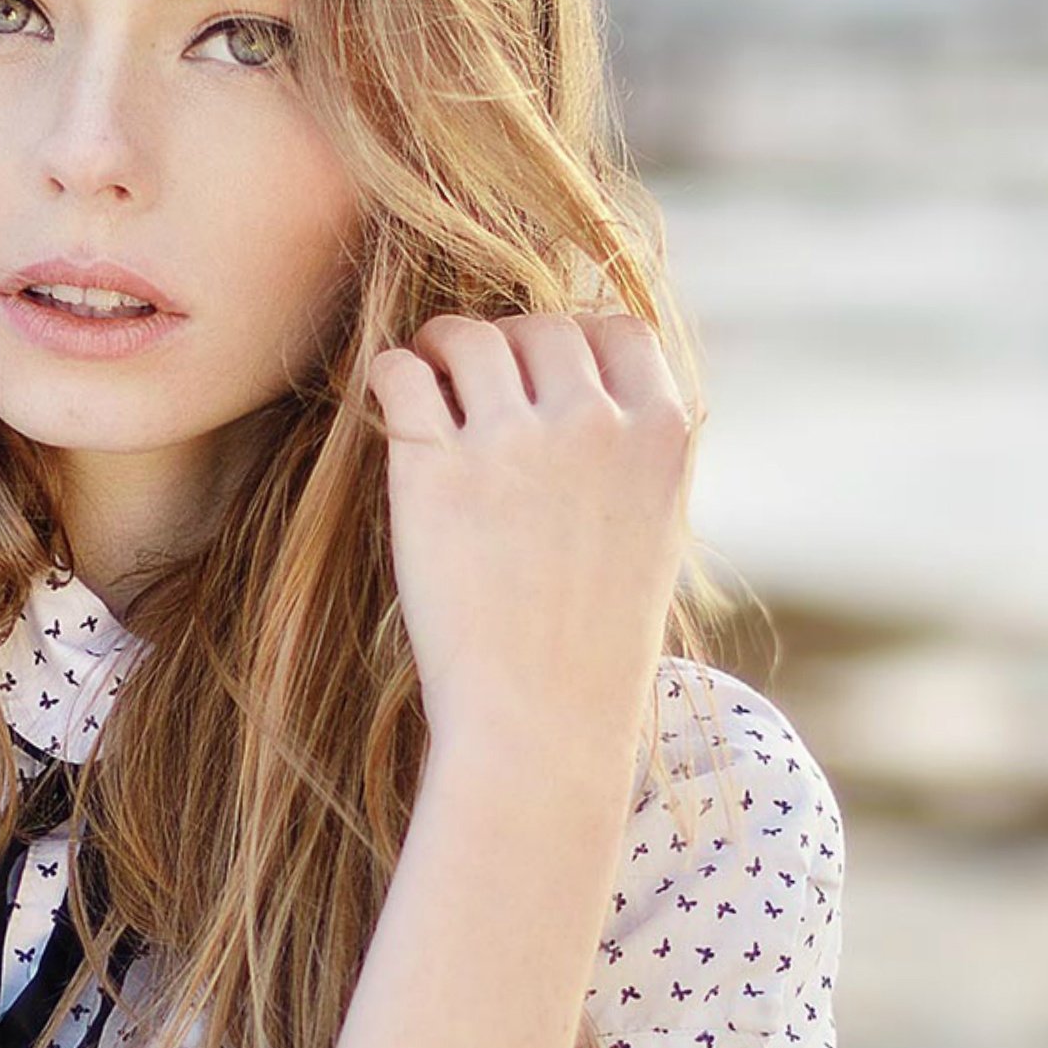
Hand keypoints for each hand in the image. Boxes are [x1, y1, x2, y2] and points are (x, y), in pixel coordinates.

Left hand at [366, 311, 692, 753]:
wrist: (542, 720)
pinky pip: (402, 374)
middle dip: (506, 344)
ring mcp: (514, 443)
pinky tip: (387, 398)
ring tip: (426, 376)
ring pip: (471, 336)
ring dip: (442, 346)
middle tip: (472, 376)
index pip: (619, 333)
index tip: (544, 373)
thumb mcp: (651, 534)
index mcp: (661, 435)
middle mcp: (593, 425)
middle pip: (542, 328)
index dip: (575, 343)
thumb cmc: (593, 644)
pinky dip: (389, 373)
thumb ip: (633, 454)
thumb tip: (596, 393)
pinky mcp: (436, 471)